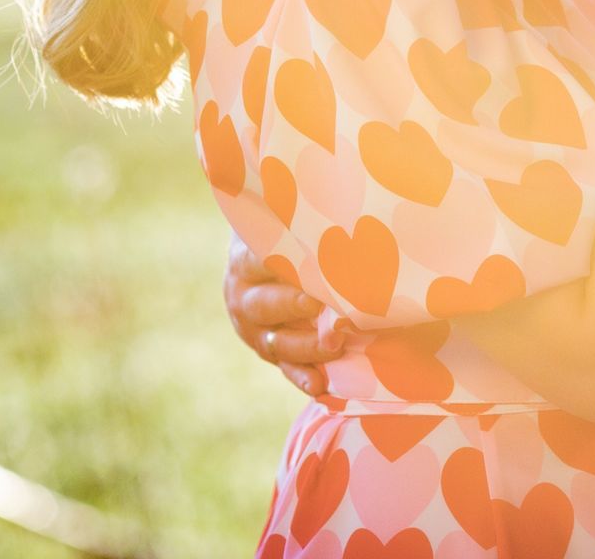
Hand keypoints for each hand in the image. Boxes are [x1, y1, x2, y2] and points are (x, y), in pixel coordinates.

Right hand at [224, 234, 341, 396]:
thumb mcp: (290, 228)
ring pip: (276, 342)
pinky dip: (303, 377)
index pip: (262, 259)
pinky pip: (286, 368)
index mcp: (245, 259)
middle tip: (323, 305)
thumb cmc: (293, 236)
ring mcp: (253, 328)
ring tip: (336, 343)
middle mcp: (243, 294)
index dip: (287, 262)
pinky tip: (321, 384)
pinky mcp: (269, 351)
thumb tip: (351, 209)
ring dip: (307, 345)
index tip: (317, 262)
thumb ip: (309, 228)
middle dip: (295, 306)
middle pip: (266, 305)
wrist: (266, 260)